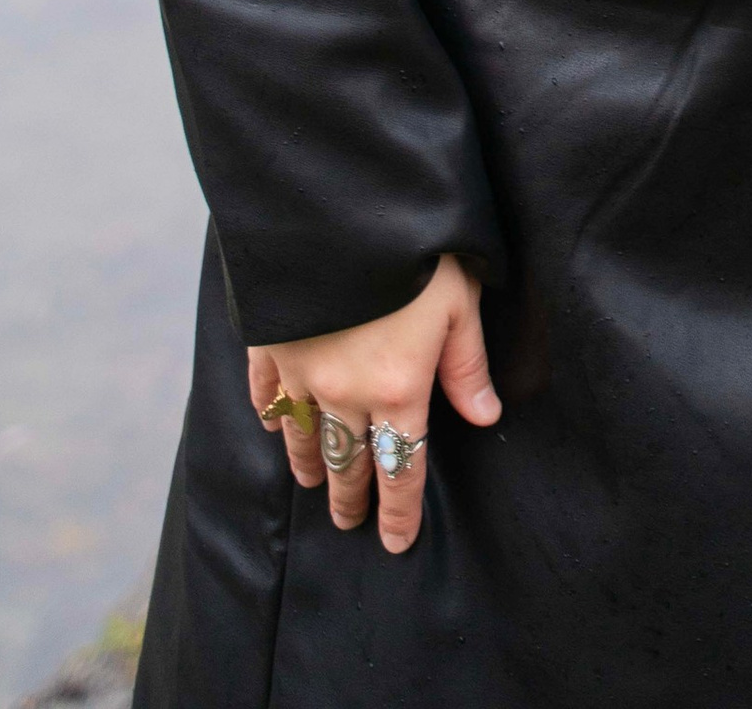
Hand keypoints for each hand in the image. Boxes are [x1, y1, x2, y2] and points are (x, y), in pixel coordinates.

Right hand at [244, 253, 498, 552]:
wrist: (344, 207)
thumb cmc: (418, 250)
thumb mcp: (461, 302)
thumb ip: (467, 365)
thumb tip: (485, 417)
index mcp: (399, 390)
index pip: (403, 469)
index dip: (398, 513)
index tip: (394, 543)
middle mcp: (346, 394)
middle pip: (350, 463)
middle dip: (352, 497)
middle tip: (350, 521)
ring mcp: (302, 372)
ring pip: (305, 439)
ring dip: (312, 466)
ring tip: (314, 485)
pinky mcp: (269, 345)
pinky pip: (266, 394)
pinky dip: (272, 416)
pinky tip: (276, 427)